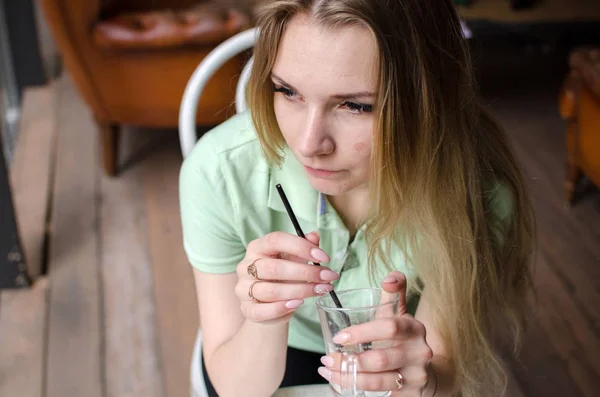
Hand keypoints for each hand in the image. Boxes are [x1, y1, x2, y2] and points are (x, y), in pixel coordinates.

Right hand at [235, 231, 339, 324]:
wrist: (268, 305)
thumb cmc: (281, 277)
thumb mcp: (292, 260)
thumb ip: (302, 249)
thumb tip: (314, 236)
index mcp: (257, 247)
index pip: (276, 240)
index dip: (301, 246)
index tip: (324, 257)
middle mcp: (246, 266)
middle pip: (275, 267)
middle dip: (306, 273)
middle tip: (328, 277)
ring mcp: (243, 288)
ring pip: (271, 291)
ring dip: (300, 291)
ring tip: (320, 290)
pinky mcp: (247, 309)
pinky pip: (263, 310)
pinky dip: (282, 308)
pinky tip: (298, 304)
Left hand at [318, 271, 432, 395]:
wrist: (424, 369)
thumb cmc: (403, 338)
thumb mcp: (399, 315)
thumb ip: (393, 293)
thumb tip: (389, 277)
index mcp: (415, 329)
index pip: (389, 327)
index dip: (361, 333)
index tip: (338, 338)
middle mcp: (419, 353)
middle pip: (379, 359)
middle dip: (348, 361)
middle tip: (327, 358)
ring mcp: (416, 376)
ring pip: (377, 382)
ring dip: (348, 378)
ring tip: (329, 371)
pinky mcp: (411, 395)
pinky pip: (380, 395)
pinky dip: (356, 390)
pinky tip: (340, 384)